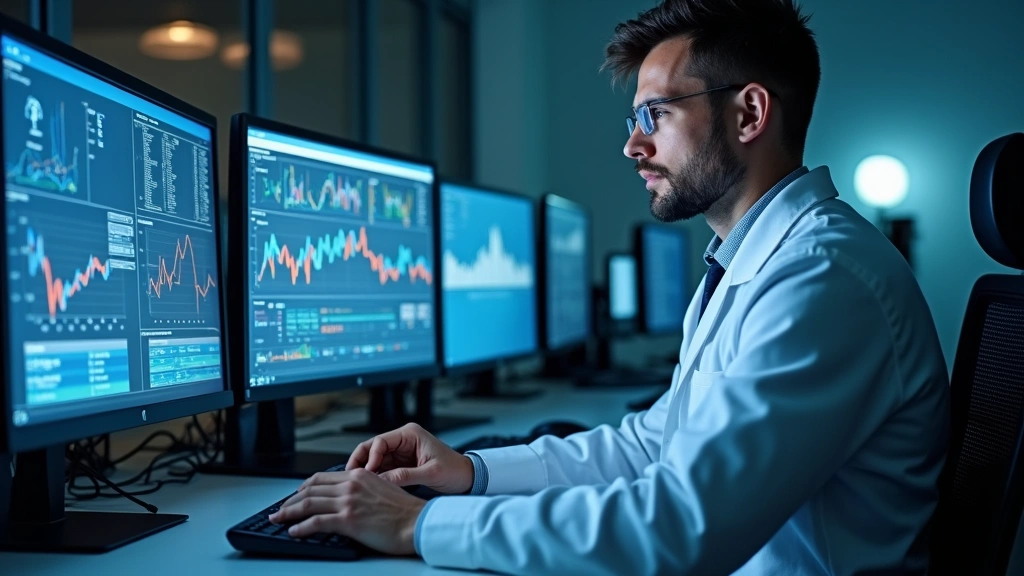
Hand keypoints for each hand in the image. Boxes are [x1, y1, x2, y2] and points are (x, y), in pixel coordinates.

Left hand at [268, 468, 425, 555]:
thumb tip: (346, 500)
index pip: (322, 478)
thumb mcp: (382, 489)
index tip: (295, 495)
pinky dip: (300, 527)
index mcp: (359, 475)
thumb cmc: (405, 511)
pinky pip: (316, 522)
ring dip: (288, 513)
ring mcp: (348, 501)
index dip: (304, 487)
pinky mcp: (348, 520)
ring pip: (308, 504)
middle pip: (310, 489)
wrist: (418, 522)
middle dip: (290, 500)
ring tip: (278, 519)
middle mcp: (351, 484)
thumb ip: (362, 490)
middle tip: (280, 509)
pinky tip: (293, 532)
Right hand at [346, 423, 474, 493]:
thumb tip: (382, 481)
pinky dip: (374, 476)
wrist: (467, 478)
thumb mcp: (431, 474)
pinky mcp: (401, 463)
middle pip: (372, 448)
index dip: (370, 456)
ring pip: (374, 459)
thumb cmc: (454, 471)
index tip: (368, 473)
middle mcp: (403, 440)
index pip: (380, 441)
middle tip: (351, 478)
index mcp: (410, 434)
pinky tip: (369, 487)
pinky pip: (382, 468)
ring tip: (357, 484)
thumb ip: (406, 476)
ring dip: (366, 470)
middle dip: (361, 462)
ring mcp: (400, 452)